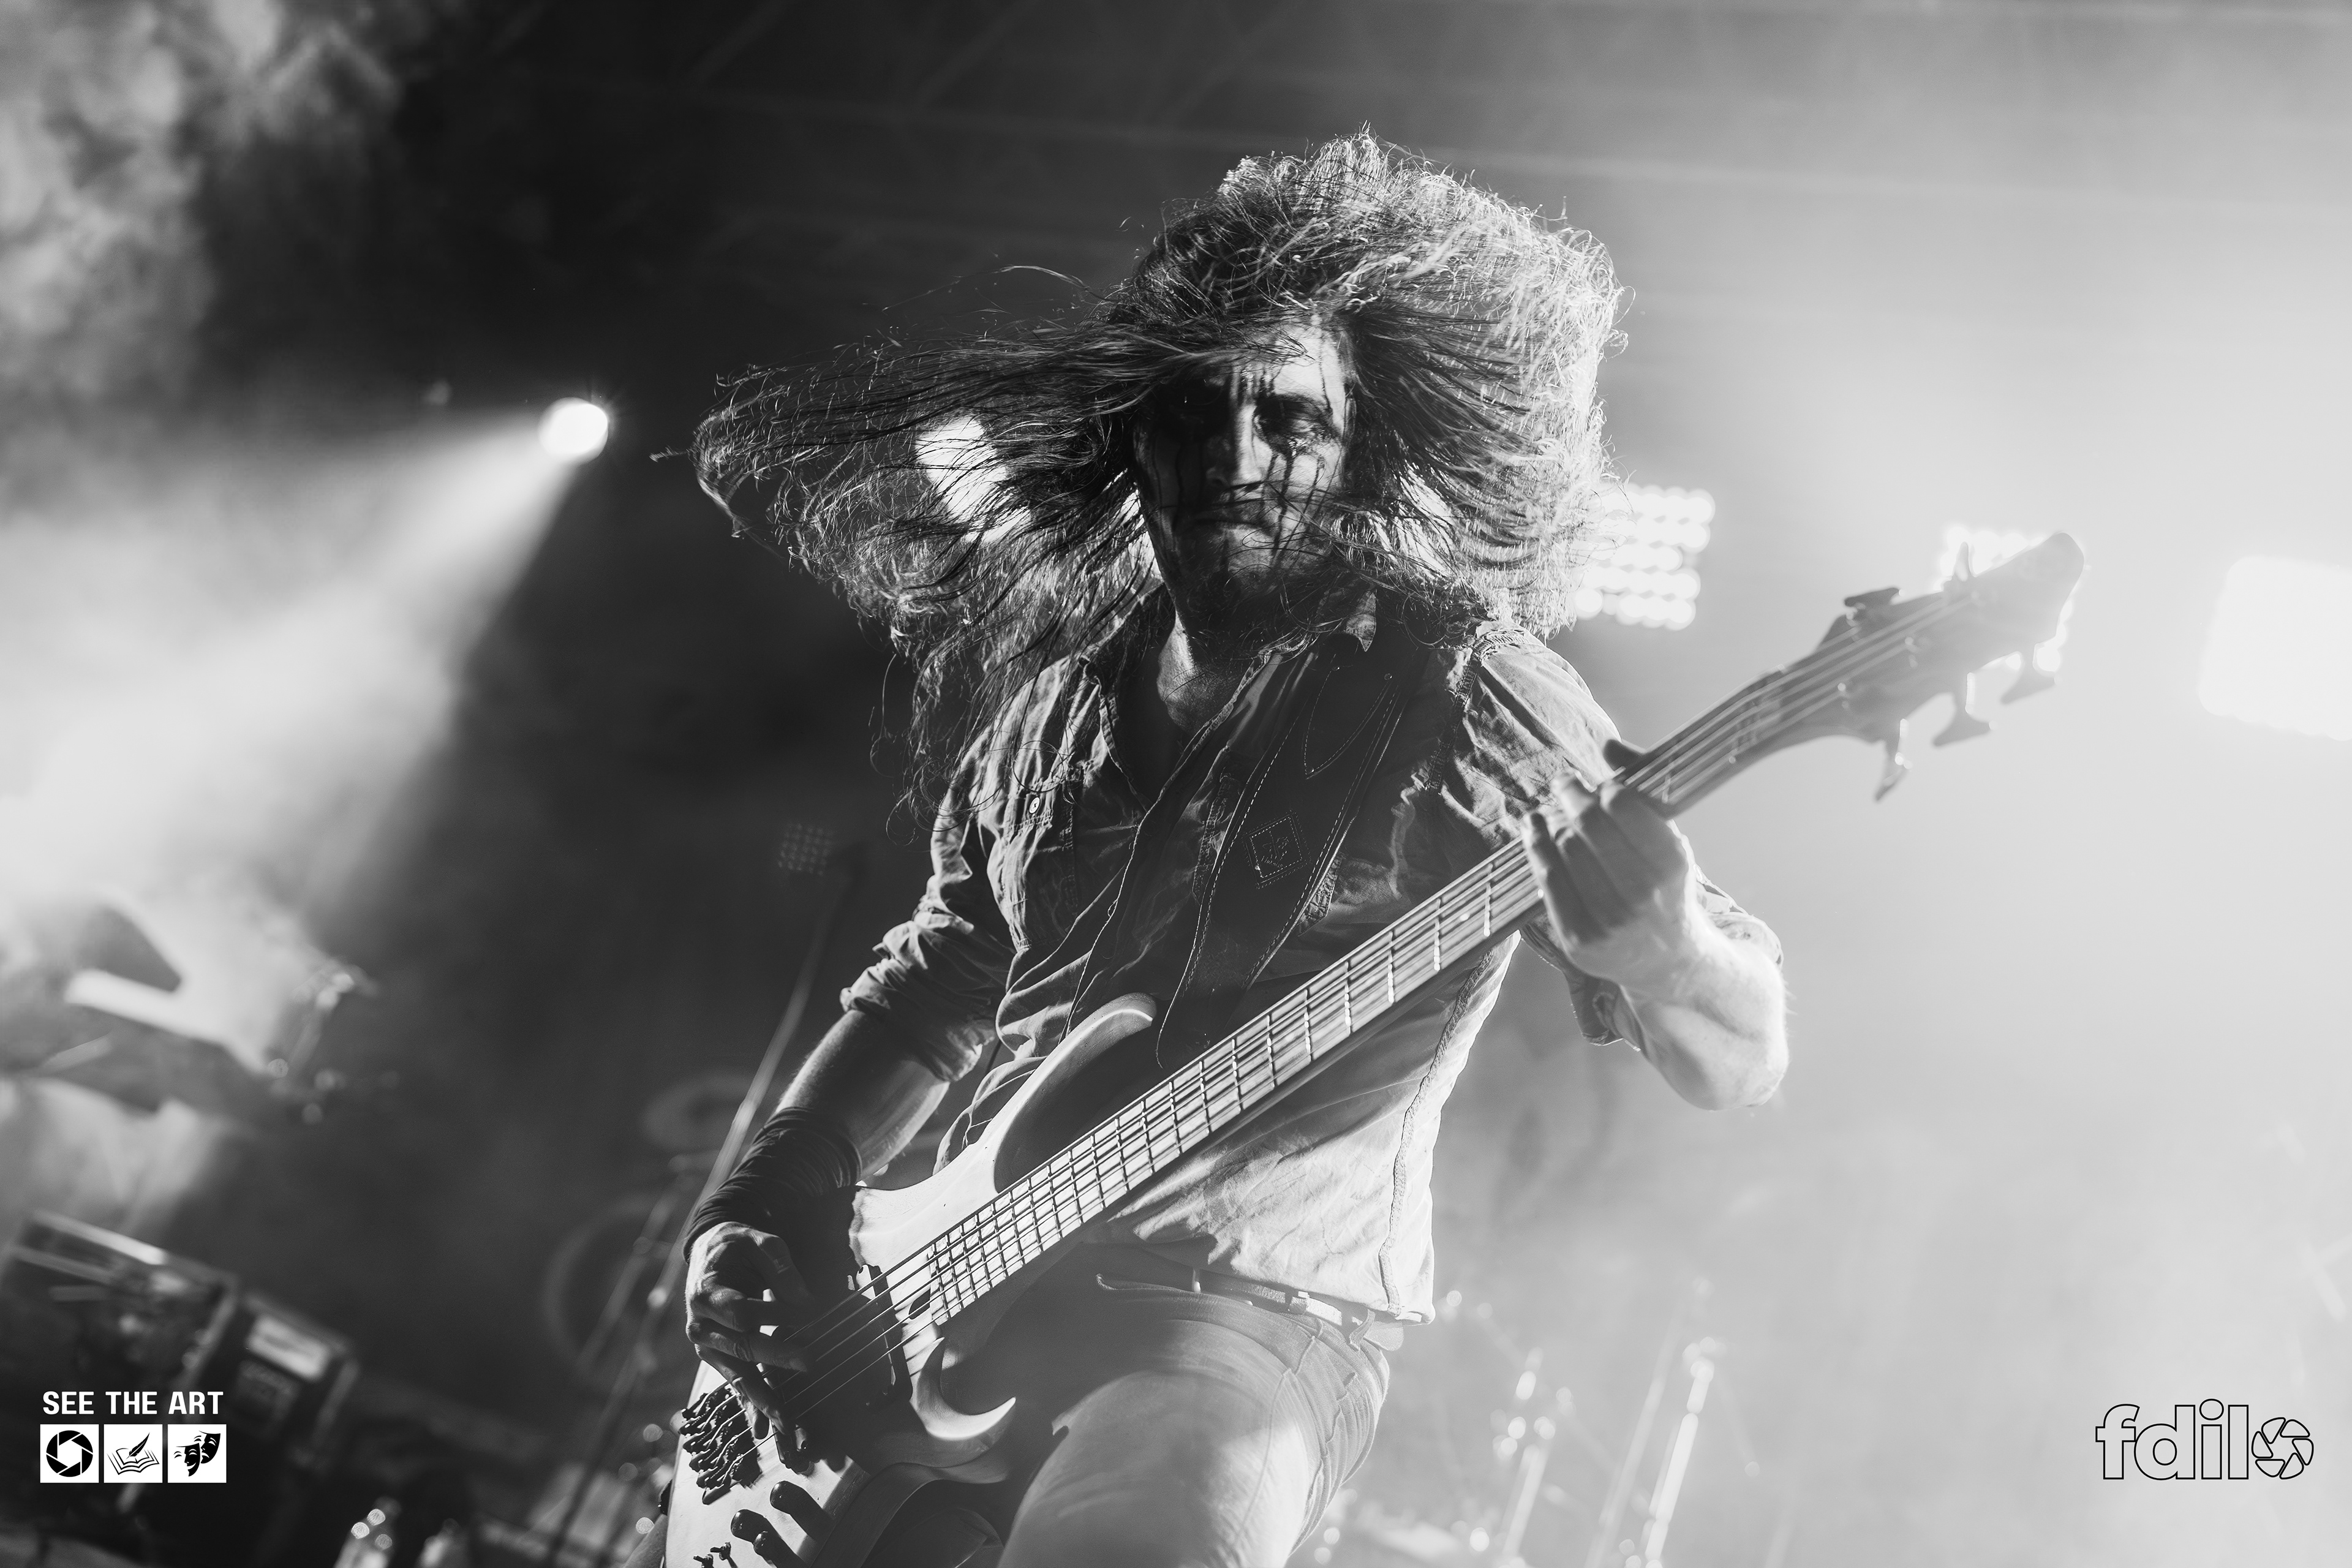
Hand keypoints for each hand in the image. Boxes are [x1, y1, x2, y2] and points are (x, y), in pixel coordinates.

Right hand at [683, 1221, 819, 1435]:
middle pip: (741, 1345)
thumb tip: (805, 1300)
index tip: (810, 1312)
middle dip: (777, 1356)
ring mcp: (707, 1346)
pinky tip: (766, 1429)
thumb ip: (780, 1266)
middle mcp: (700, 1325)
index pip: (741, 1311)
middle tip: (810, 1362)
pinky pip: (737, 1384)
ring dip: (763, 1399)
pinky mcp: (718, 1358)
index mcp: (704, 1293)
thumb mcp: (756, 1241)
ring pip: (738, 1375)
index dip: (776, 1312)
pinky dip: (752, 1406)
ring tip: (786, 1421)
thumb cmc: (736, 1246)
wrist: (709, 1256)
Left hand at [1519, 777, 1711, 998]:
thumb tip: (1608, 742)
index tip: (1599, 784)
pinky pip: (1546, 881)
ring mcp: (1607, 923)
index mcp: (1672, 865)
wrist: (1669, 964)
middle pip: (1587, 826)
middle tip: (1565, 783)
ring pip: (1563, 850)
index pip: (1623, 806)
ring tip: (1548, 809)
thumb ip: (1642, 788)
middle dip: (1571, 795)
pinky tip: (1532, 829)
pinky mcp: (1578, 942)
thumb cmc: (1666, 890)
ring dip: (1550, 821)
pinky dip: (1535, 848)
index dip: (1605, 789)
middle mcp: (1641, 896)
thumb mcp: (1669, 841)